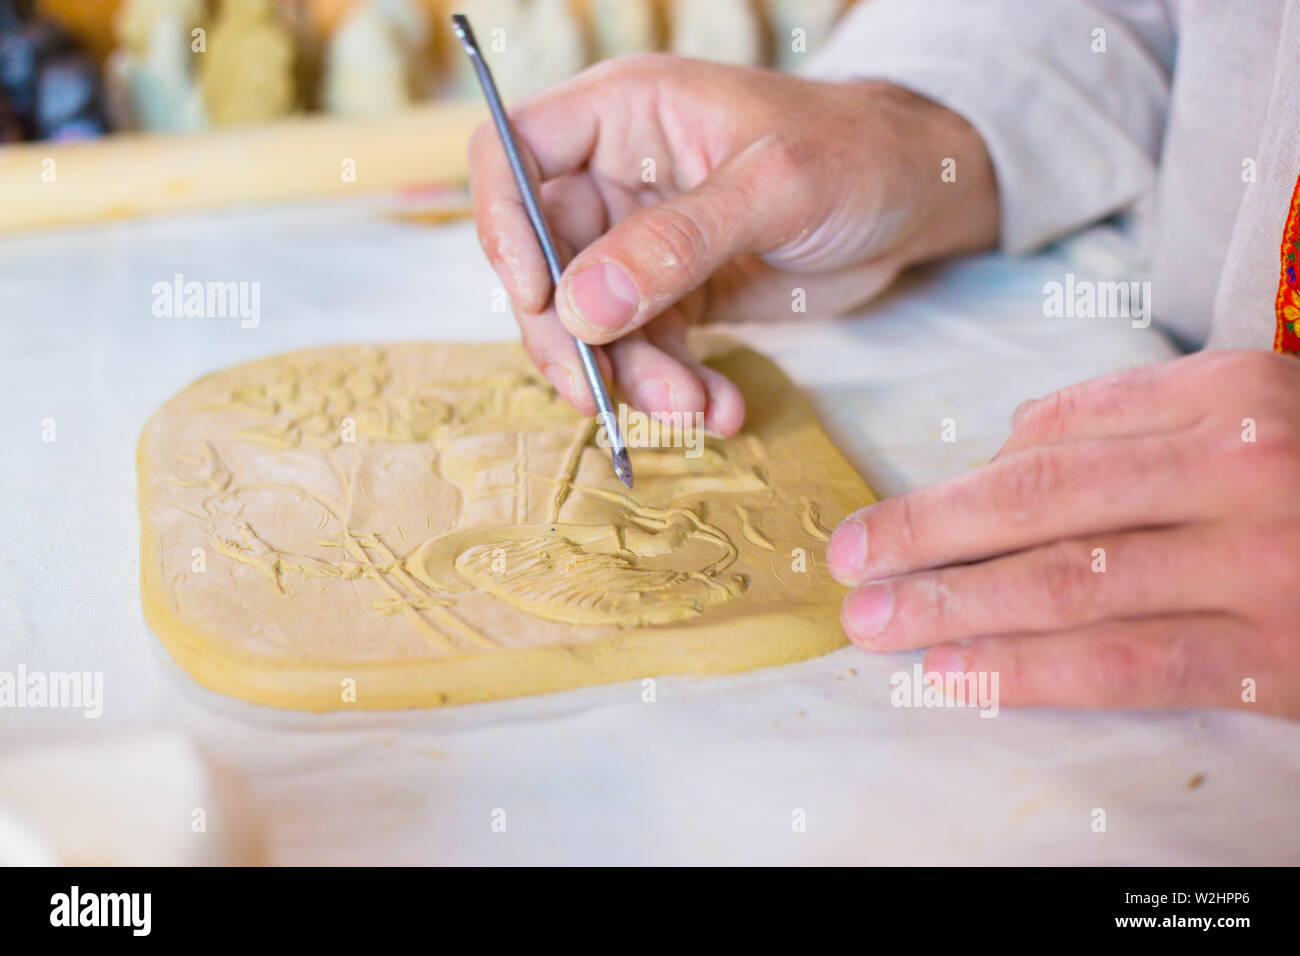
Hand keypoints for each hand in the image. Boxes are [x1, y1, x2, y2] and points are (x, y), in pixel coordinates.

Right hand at [469, 54, 996, 433]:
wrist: (919, 196)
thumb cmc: (857, 153)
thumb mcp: (774, 188)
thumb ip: (677, 244)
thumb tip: (581, 306)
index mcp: (624, 114)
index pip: (511, 154)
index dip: (504, 225)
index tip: (539, 296)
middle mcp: (617, 176)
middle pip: (543, 260)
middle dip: (572, 337)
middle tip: (601, 396)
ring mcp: (642, 241)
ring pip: (593, 322)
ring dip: (632, 378)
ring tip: (694, 410)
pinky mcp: (675, 294)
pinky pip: (647, 351)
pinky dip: (675, 387)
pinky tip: (719, 408)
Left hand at [827, 350, 1299, 716]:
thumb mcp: (1249, 411)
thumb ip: (1127, 419)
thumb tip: (1001, 451)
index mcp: (1232, 394)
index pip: (1056, 439)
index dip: (952, 488)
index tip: (882, 522)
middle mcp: (1244, 470)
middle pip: (1042, 503)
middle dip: (925, 537)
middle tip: (847, 563)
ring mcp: (1261, 567)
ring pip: (1069, 584)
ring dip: (954, 606)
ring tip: (874, 622)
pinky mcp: (1274, 659)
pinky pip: (1125, 664)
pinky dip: (1027, 670)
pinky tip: (957, 675)